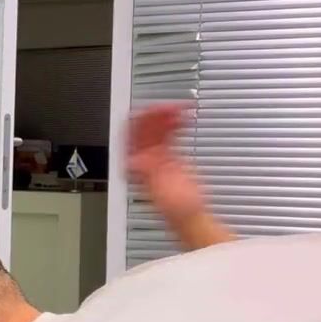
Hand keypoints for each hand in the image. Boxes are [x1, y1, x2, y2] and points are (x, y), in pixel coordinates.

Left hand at [127, 103, 206, 223]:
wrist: (190, 215)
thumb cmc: (177, 210)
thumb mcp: (161, 192)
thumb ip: (146, 175)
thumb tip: (132, 161)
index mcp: (137, 167)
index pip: (130, 137)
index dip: (137, 121)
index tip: (148, 109)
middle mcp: (144, 159)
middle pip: (143, 129)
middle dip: (154, 114)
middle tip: (168, 105)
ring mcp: (156, 156)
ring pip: (155, 128)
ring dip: (165, 116)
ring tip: (178, 108)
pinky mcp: (168, 156)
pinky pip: (167, 133)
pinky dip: (173, 122)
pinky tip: (182, 117)